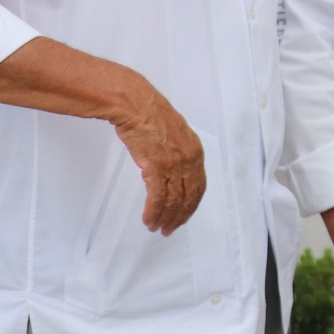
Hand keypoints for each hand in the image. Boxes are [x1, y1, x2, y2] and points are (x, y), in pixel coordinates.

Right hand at [107, 83, 205, 235]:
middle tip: (170, 229)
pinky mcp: (156, 167)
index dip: (191, 205)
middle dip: (179, 217)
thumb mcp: (174, 133)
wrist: (135, 104)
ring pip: (173, 201)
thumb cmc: (150, 114)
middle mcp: (189, 159)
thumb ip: (178, 153)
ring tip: (156, 227)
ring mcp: (174, 164)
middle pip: (188, 198)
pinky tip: (149, 219)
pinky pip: (157, 197)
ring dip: (164, 218)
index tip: (183, 216)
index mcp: (195, 151)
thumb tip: (174, 171)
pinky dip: (153, 211)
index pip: (198, 187)